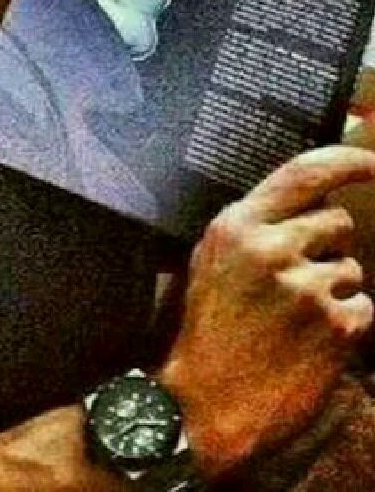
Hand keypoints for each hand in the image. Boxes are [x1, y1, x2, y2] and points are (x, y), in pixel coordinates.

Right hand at [160, 146, 374, 478]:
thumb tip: (298, 205)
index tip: (373, 161)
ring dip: (335, 289)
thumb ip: (250, 228)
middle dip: (327, 246)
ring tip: (295, 319)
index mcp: (237, 225)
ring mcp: (307, 286)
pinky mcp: (337, 326)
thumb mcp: (210, 262)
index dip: (347, 161)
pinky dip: (347, 324)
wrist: (205, 402)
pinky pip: (364, 307)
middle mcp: (273, 247)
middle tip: (296, 280)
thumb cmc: (205, 329)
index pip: (303, 173)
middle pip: (336, 222)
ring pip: (353, 268)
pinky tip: (310, 342)